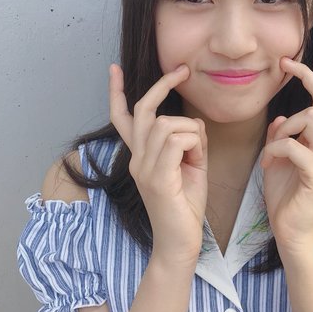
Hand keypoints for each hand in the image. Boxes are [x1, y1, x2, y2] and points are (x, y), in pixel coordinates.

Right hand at [109, 63, 207, 265]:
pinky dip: (194, 144)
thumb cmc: (186, 205)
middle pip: (145, 110)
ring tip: (198, 155)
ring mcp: (143, 168)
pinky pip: (176, 141)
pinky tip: (196, 162)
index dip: (116, 92)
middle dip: (163, 85)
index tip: (114, 69)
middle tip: (183, 71)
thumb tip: (192, 120)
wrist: (181, 243)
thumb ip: (189, 141)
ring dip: (191, 131)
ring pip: (166, 124)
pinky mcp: (156, 179)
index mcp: (140, 155)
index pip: (122, 118)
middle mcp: (136, 158)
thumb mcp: (191, 165)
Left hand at [260, 58, 312, 251]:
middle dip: (308, 77)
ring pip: (311, 118)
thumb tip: (279, 119)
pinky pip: (296, 147)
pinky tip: (267, 163)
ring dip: (285, 126)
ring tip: (272, 146)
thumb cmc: (285, 195)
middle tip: (287, 64)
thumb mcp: (277, 159)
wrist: (291, 230)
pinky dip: (276, 149)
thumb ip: (281, 137)